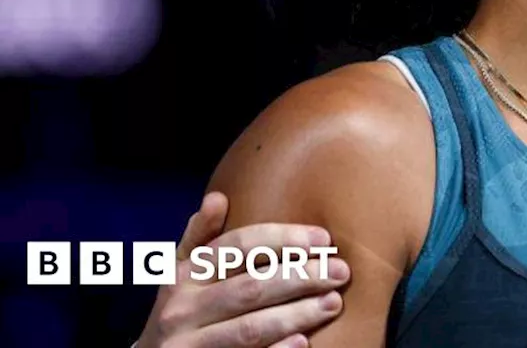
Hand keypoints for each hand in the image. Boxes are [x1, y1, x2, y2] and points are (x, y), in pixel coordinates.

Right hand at [135, 192, 348, 347]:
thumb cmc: (182, 311)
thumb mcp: (180, 272)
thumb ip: (200, 237)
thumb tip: (217, 199)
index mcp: (184, 275)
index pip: (237, 247)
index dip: (283, 240)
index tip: (323, 238)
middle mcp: (183, 310)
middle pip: (250, 288)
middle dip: (300, 277)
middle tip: (340, 272)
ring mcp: (191, 345)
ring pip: (250, 328)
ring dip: (296, 315)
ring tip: (332, 304)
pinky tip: (302, 342)